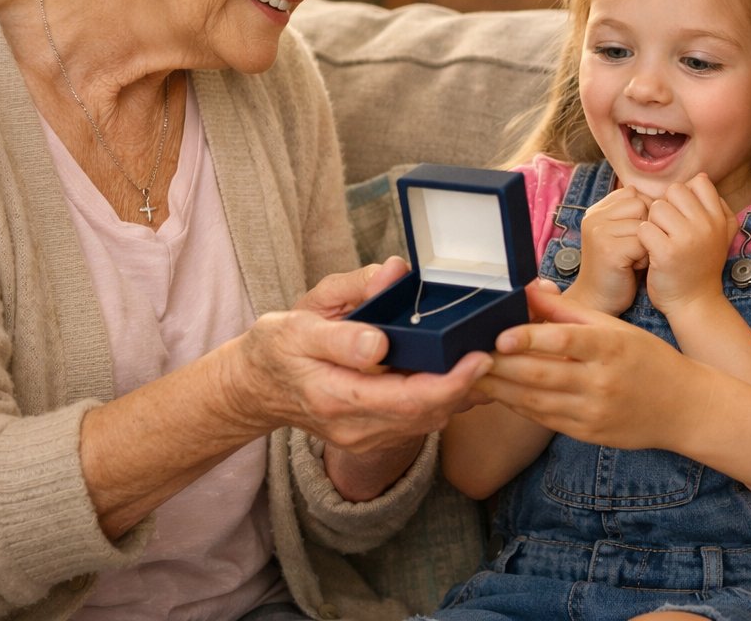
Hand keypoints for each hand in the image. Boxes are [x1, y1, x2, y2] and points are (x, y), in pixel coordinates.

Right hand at [230, 261, 490, 454]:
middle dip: (467, 385)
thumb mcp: (299, 324)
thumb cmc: (277, 348)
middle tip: (495, 349)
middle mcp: (356, 427)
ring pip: (429, 420)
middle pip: (428, 414)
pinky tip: (460, 371)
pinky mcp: (375, 434)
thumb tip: (383, 313)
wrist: (256, 388)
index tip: (480, 357)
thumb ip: (344, 322)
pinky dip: (445, 397)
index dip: (451, 382)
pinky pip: (420, 420)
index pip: (408, 400)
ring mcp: (366, 436)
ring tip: (484, 356)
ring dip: (460, 393)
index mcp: (336, 397)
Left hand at [478, 281, 707, 449]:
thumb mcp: (616, 327)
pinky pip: (543, 419)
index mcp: (611, 347)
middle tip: (465, 354)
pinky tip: (497, 393)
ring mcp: (594, 412)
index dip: (529, 339)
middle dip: (499, 366)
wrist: (684, 408)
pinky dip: (517, 406)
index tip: (499, 336)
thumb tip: (528, 290)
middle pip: (541, 374)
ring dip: (499, 389)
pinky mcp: (587, 433)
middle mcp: (602, 382)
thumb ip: (568, 311)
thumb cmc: (647, 358)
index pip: (565, 341)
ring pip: (536, 401)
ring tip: (469, 375)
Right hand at [565, 186, 649, 315]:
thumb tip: (659, 196)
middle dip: (646, 228)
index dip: (643, 214)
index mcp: (597, 211)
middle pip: (640, 204)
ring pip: (643, 224)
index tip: (632, 236)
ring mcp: (599, 232)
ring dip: (646, 244)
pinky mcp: (608, 250)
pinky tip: (631, 268)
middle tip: (633, 250)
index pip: (632, 193)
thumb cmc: (618, 268)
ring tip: (632, 259)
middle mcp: (594, 218)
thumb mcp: (622, 234)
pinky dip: (643, 258)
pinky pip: (643, 243)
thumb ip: (632, 213)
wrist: (598, 300)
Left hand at [639, 174, 733, 318]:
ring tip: (660, 241)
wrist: (694, 303)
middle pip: (674, 191)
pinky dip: (642, 240)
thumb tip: (700, 177)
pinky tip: (651, 253)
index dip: (684, 196)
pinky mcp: (666, 253)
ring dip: (653, 223)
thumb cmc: (699, 266)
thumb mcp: (718, 235)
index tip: (682, 216)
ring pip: (656, 208)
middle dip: (666, 207)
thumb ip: (714, 206)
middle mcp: (706, 225)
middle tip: (668, 231)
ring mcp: (687, 239)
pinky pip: (644, 228)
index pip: (699, 182)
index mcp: (719, 218)